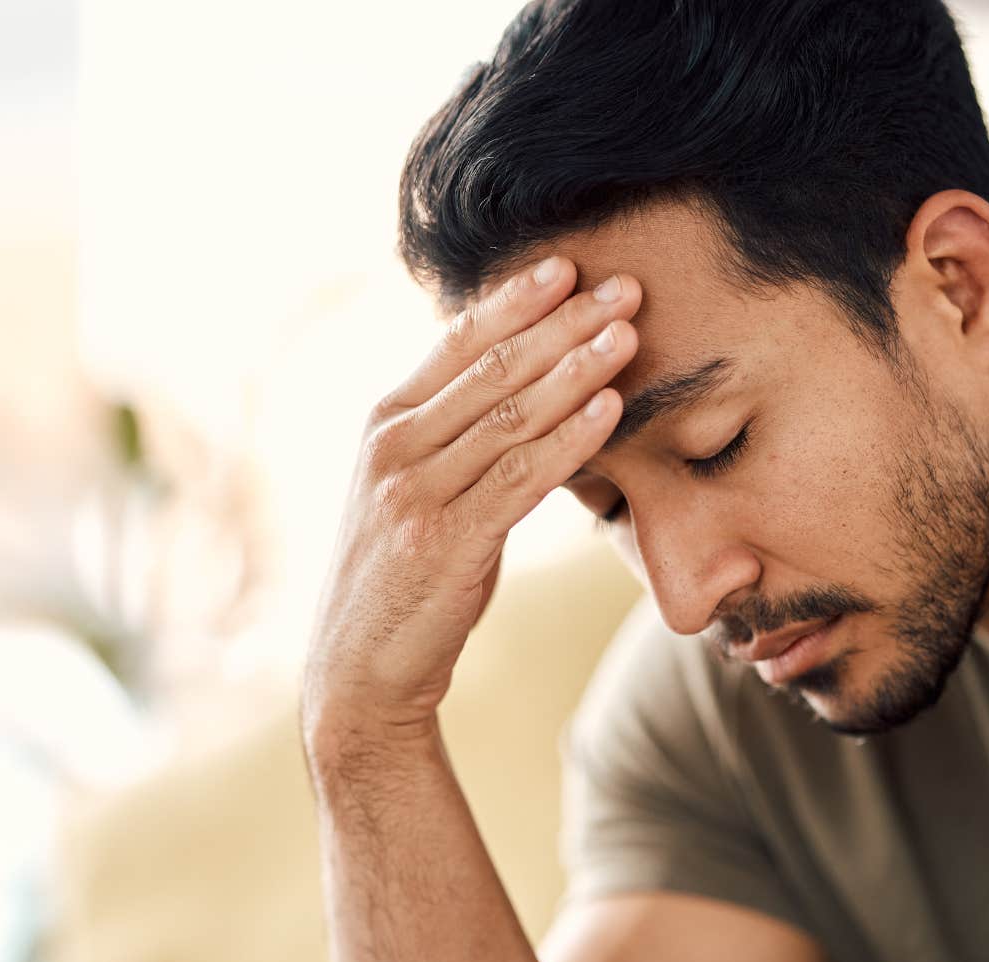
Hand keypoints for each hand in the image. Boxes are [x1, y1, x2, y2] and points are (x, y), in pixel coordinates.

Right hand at [301, 256, 640, 751]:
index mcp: (387, 423)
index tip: (569, 265)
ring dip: (576, 369)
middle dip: (564, 322)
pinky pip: (519, 478)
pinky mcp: (444, 541)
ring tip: (628, 334)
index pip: (458, 343)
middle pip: (493, 368)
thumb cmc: (404, 575)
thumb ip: (454, 436)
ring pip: (511, 415)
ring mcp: (415, 492)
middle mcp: (394, 446)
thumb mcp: (416, 490)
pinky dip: (569, 439)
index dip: (516, 300)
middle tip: (624, 287)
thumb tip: (521, 385)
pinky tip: (610, 409)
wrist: (360, 669)